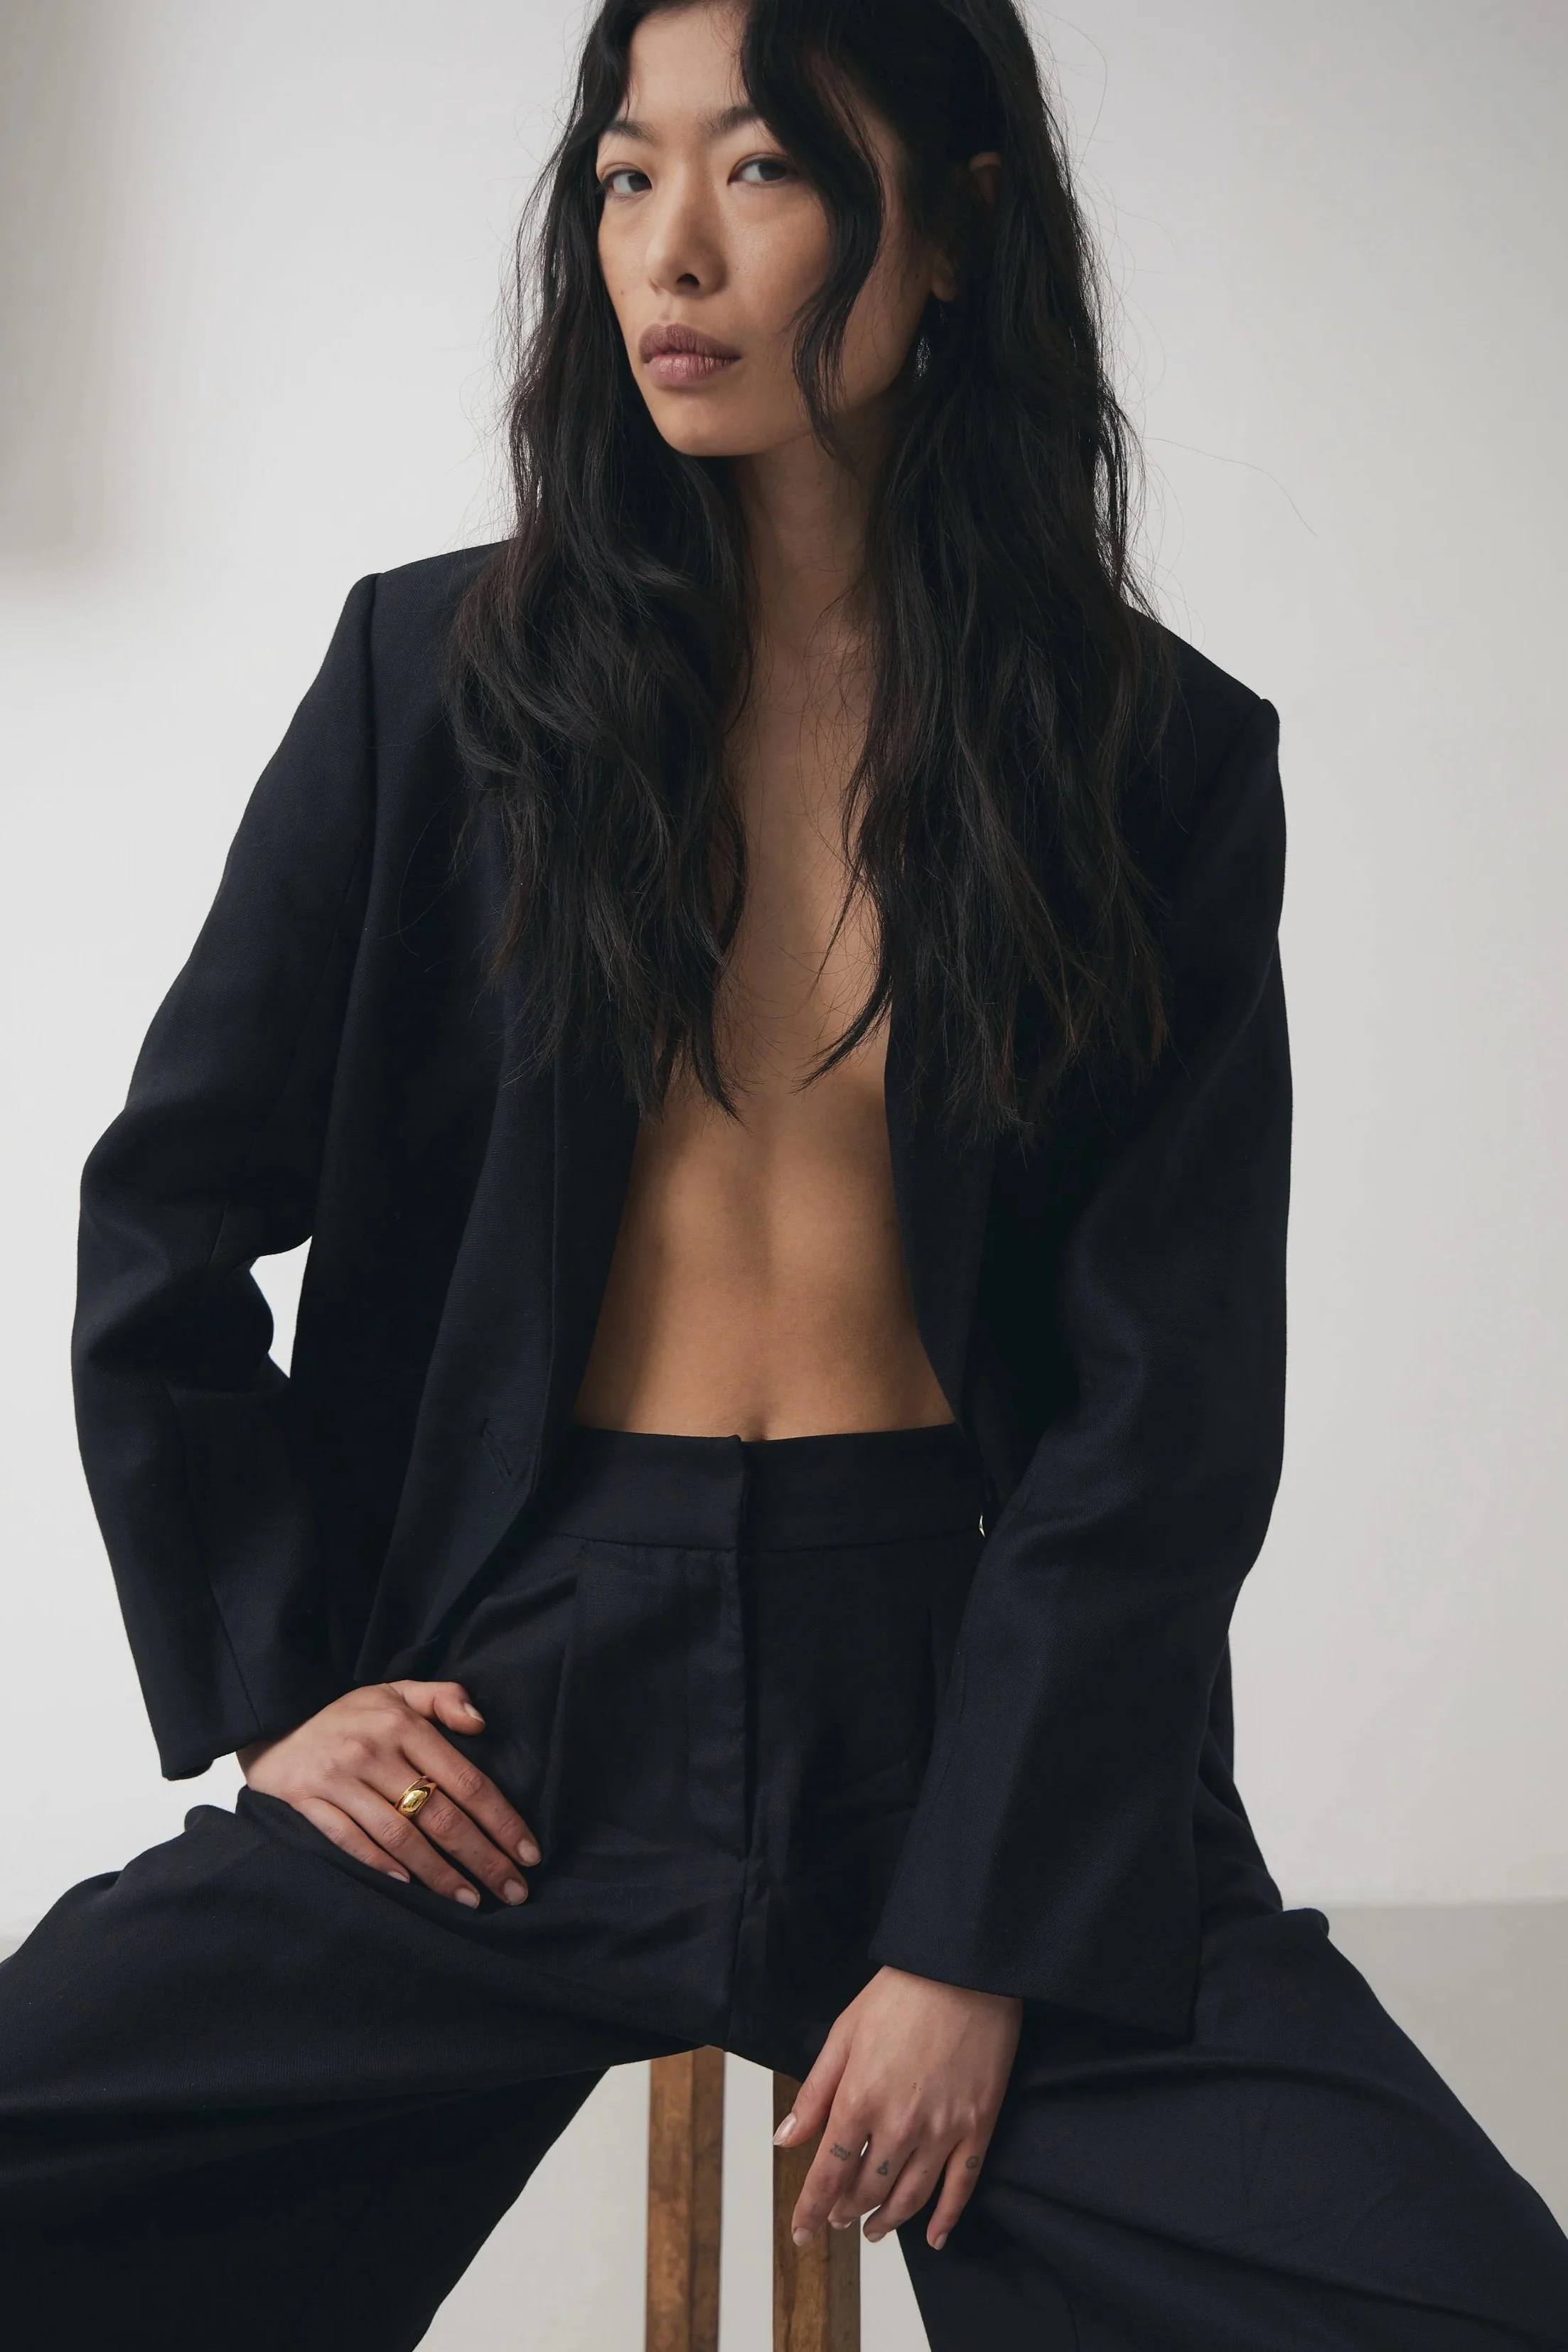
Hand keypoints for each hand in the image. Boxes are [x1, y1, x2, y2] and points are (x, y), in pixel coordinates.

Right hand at [238, 1680, 540, 1908]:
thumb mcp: (397, 1691)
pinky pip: (351, 1841)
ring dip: (439, 1874)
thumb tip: (482, 1724)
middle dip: (483, 1857)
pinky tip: (410, 1887)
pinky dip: (381, 1865)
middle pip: (439, 1815)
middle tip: (513, 1890)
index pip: (466, 1780)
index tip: (529, 1852)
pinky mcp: (307, 1803)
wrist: (274, 1720)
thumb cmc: (350, 1714)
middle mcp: (374, 1752)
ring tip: (471, 1900)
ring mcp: (339, 1780)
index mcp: (403, 1724)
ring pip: (400, 1836)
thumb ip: (444, 1699)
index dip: (501, 1820)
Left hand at [774, 1966, 1021, 2252]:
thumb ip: (815, 2092)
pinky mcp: (978, 2126)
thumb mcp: (844, 2034)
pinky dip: (946, 2218)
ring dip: (888, 2221)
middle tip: (839, 2217)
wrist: (964, 1970)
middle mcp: (899, 2123)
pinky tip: (934, 2238)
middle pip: (868, 2188)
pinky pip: (961, 2186)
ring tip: (874, 2230)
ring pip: (910, 2196)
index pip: (828, 2172)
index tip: (801, 2232)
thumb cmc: (902, 1993)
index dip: (811, 2208)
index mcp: (859, 2098)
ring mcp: (942, 2129)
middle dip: (847, 2210)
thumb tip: (785, 2137)